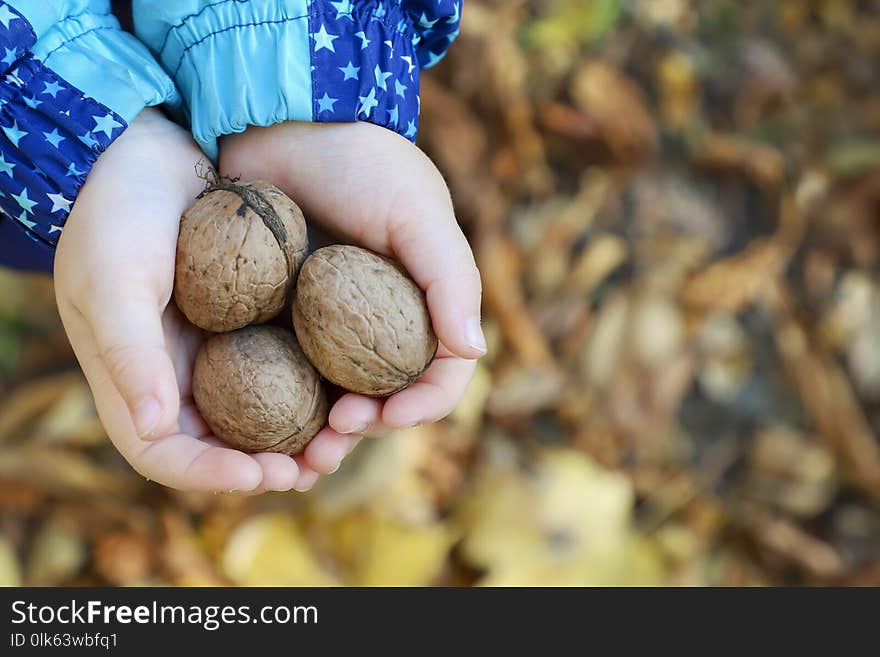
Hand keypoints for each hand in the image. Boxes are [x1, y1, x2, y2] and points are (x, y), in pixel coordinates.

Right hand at [54, 109, 356, 492]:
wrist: (146, 153)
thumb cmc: (116, 214)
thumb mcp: (114, 281)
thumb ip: (130, 354)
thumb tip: (156, 427)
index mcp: (134, 381)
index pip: (167, 454)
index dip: (213, 475)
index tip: (265, 475)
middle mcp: (177, 377)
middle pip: (223, 446)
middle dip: (270, 465)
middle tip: (319, 465)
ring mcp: (217, 352)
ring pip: (260, 414)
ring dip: (300, 433)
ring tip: (344, 435)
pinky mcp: (250, 322)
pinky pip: (284, 366)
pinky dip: (312, 383)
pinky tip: (349, 385)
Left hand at [219, 121, 484, 439]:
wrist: (285, 120)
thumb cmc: (362, 161)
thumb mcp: (416, 213)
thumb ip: (450, 279)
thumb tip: (475, 351)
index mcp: (424, 303)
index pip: (440, 372)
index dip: (423, 404)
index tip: (390, 416)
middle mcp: (380, 320)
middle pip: (384, 397)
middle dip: (366, 430)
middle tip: (333, 442)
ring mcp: (327, 322)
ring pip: (332, 396)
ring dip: (320, 432)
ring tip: (298, 454)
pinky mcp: (280, 316)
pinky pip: (282, 372)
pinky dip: (277, 404)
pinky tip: (259, 423)